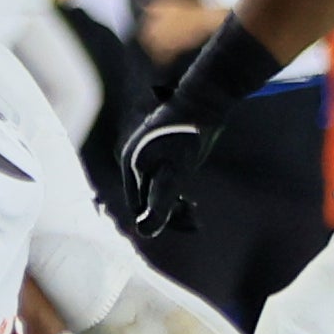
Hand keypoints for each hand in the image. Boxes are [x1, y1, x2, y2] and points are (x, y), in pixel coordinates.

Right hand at [118, 102, 212, 235]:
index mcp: (130, 164)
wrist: (203, 100)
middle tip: (195, 216)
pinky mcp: (161, 152)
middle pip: (147, 200)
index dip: (161, 218)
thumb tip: (144, 232)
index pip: (139, 207)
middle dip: (169, 213)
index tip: (189, 215)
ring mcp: (147, 155)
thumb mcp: (175, 172)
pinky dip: (175, 193)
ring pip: (156, 192)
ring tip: (194, 211)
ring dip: (173, 206)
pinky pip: (163, 181)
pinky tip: (189, 199)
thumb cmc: (188, 135)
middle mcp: (134, 160)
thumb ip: (159, 203)